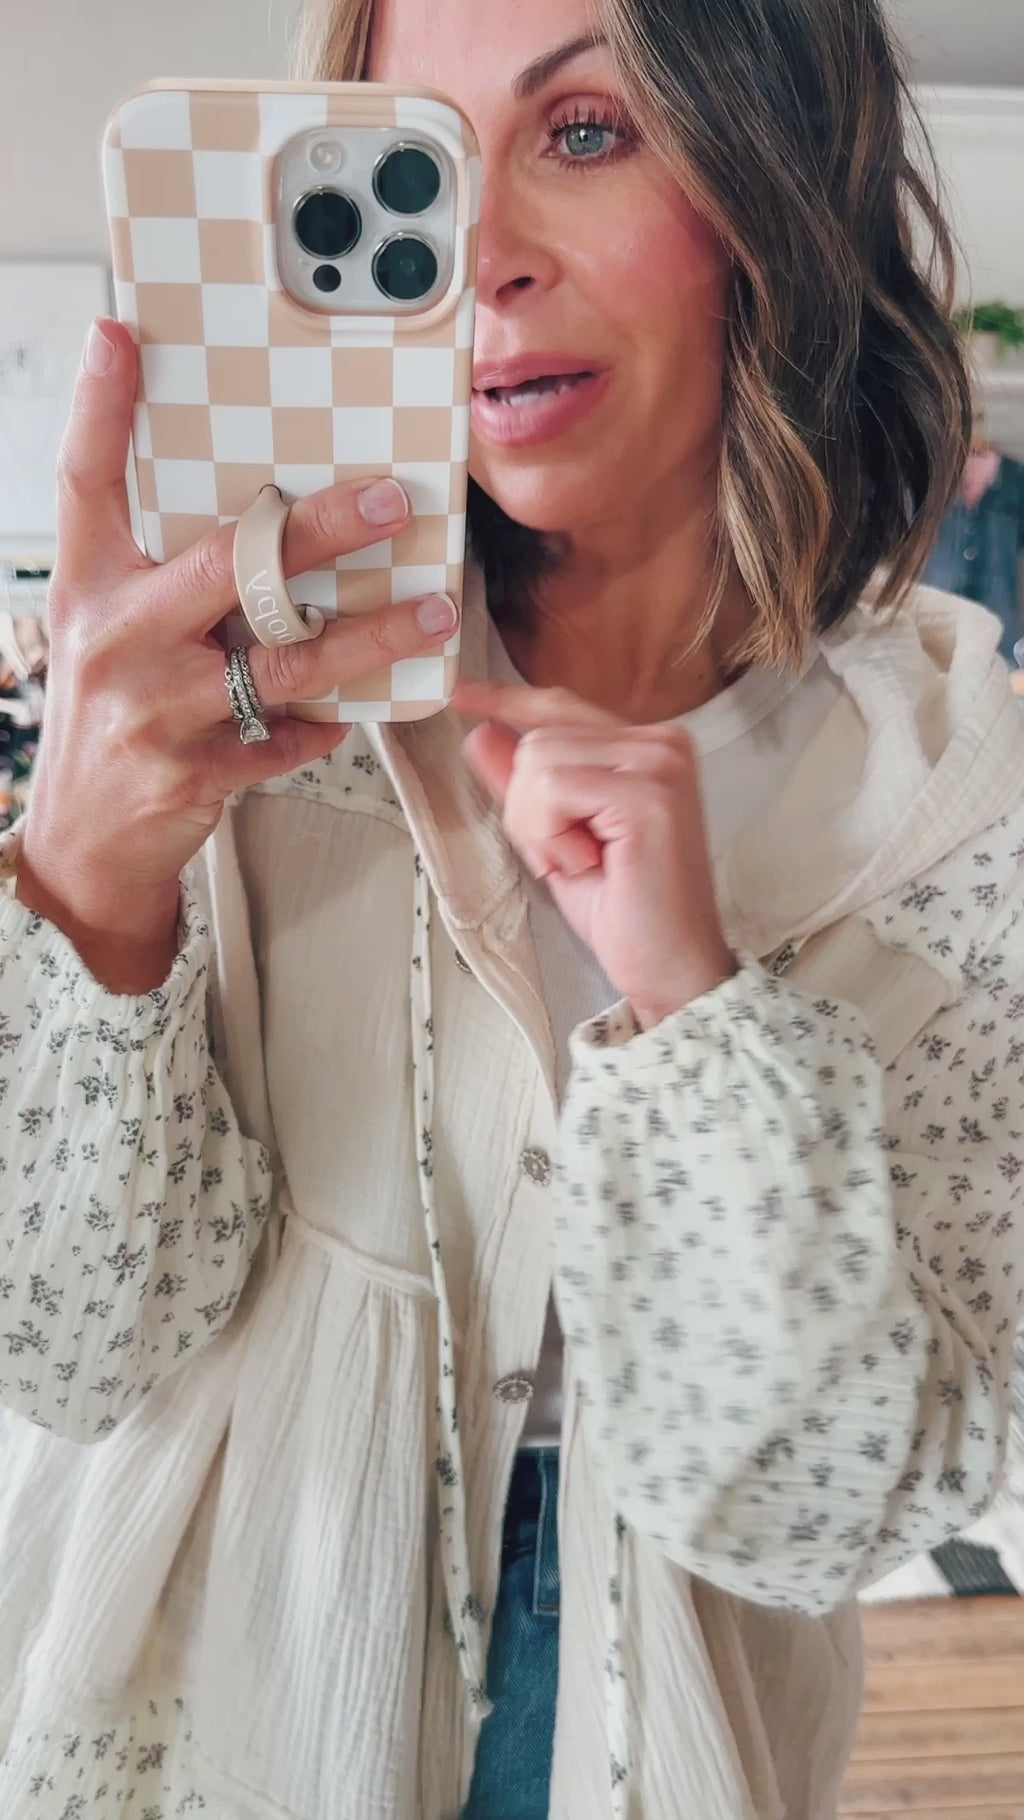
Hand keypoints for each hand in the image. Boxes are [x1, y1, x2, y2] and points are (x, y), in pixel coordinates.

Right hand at [18, 318, 459, 989]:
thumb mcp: (114, 629)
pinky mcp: (191, 771)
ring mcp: (153, 708)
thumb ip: (171, 573)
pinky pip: (281, 738)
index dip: (100, 406)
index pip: (82, 479)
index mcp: (90, 587)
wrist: (84, 842)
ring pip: (280, 661)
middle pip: (226, 563)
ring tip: (427, 615)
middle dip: (317, 530)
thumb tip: (264, 520)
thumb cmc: (112, 716)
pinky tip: (355, 715)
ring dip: (366, 636)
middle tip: (387, 502)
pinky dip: (322, 727)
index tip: (121, 335)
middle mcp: (116, 637)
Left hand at [457, 681, 736, 1028]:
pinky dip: (552, 836)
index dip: (508, 704)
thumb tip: (480, 733)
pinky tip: (590, 863)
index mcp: (647, 747)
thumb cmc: (627, 912)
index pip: (560, 708)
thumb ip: (523, 785)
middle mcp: (662, 743)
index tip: (463, 698)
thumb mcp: (557, 839)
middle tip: (570, 857)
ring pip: (539, 761)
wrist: (672, 967)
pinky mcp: (649, 794)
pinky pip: (553, 789)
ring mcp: (660, 764)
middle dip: (529, 808)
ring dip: (540, 827)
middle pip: (537, 739)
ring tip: (583, 862)